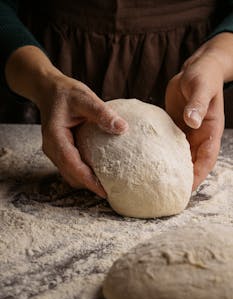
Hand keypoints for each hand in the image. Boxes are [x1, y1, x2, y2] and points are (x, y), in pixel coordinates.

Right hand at [38, 75, 127, 197]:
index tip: (104, 191)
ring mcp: (54, 151)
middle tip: (111, 191)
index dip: (88, 180)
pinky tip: (99, 172)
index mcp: (55, 136)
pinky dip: (83, 173)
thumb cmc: (66, 92)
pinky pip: (71, 168)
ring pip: (69, 174)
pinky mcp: (60, 151)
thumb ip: (102, 112)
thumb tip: (123, 128)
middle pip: (70, 174)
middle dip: (88, 185)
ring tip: (107, 185)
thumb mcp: (85, 98)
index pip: (71, 164)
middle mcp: (52, 148)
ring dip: (86, 181)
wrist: (49, 90)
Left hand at [165, 42, 224, 190]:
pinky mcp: (175, 127)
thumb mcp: (202, 88)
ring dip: (171, 169)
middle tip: (167, 193)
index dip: (198, 176)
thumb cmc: (203, 77)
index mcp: (210, 131)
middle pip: (193, 163)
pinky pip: (168, 144)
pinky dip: (161, 154)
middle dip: (183, 179)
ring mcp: (187, 132)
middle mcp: (199, 136)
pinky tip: (147, 161)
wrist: (197, 68)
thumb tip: (193, 121)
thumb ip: (198, 104)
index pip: (206, 159)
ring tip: (155, 182)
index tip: (186, 190)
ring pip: (180, 156)